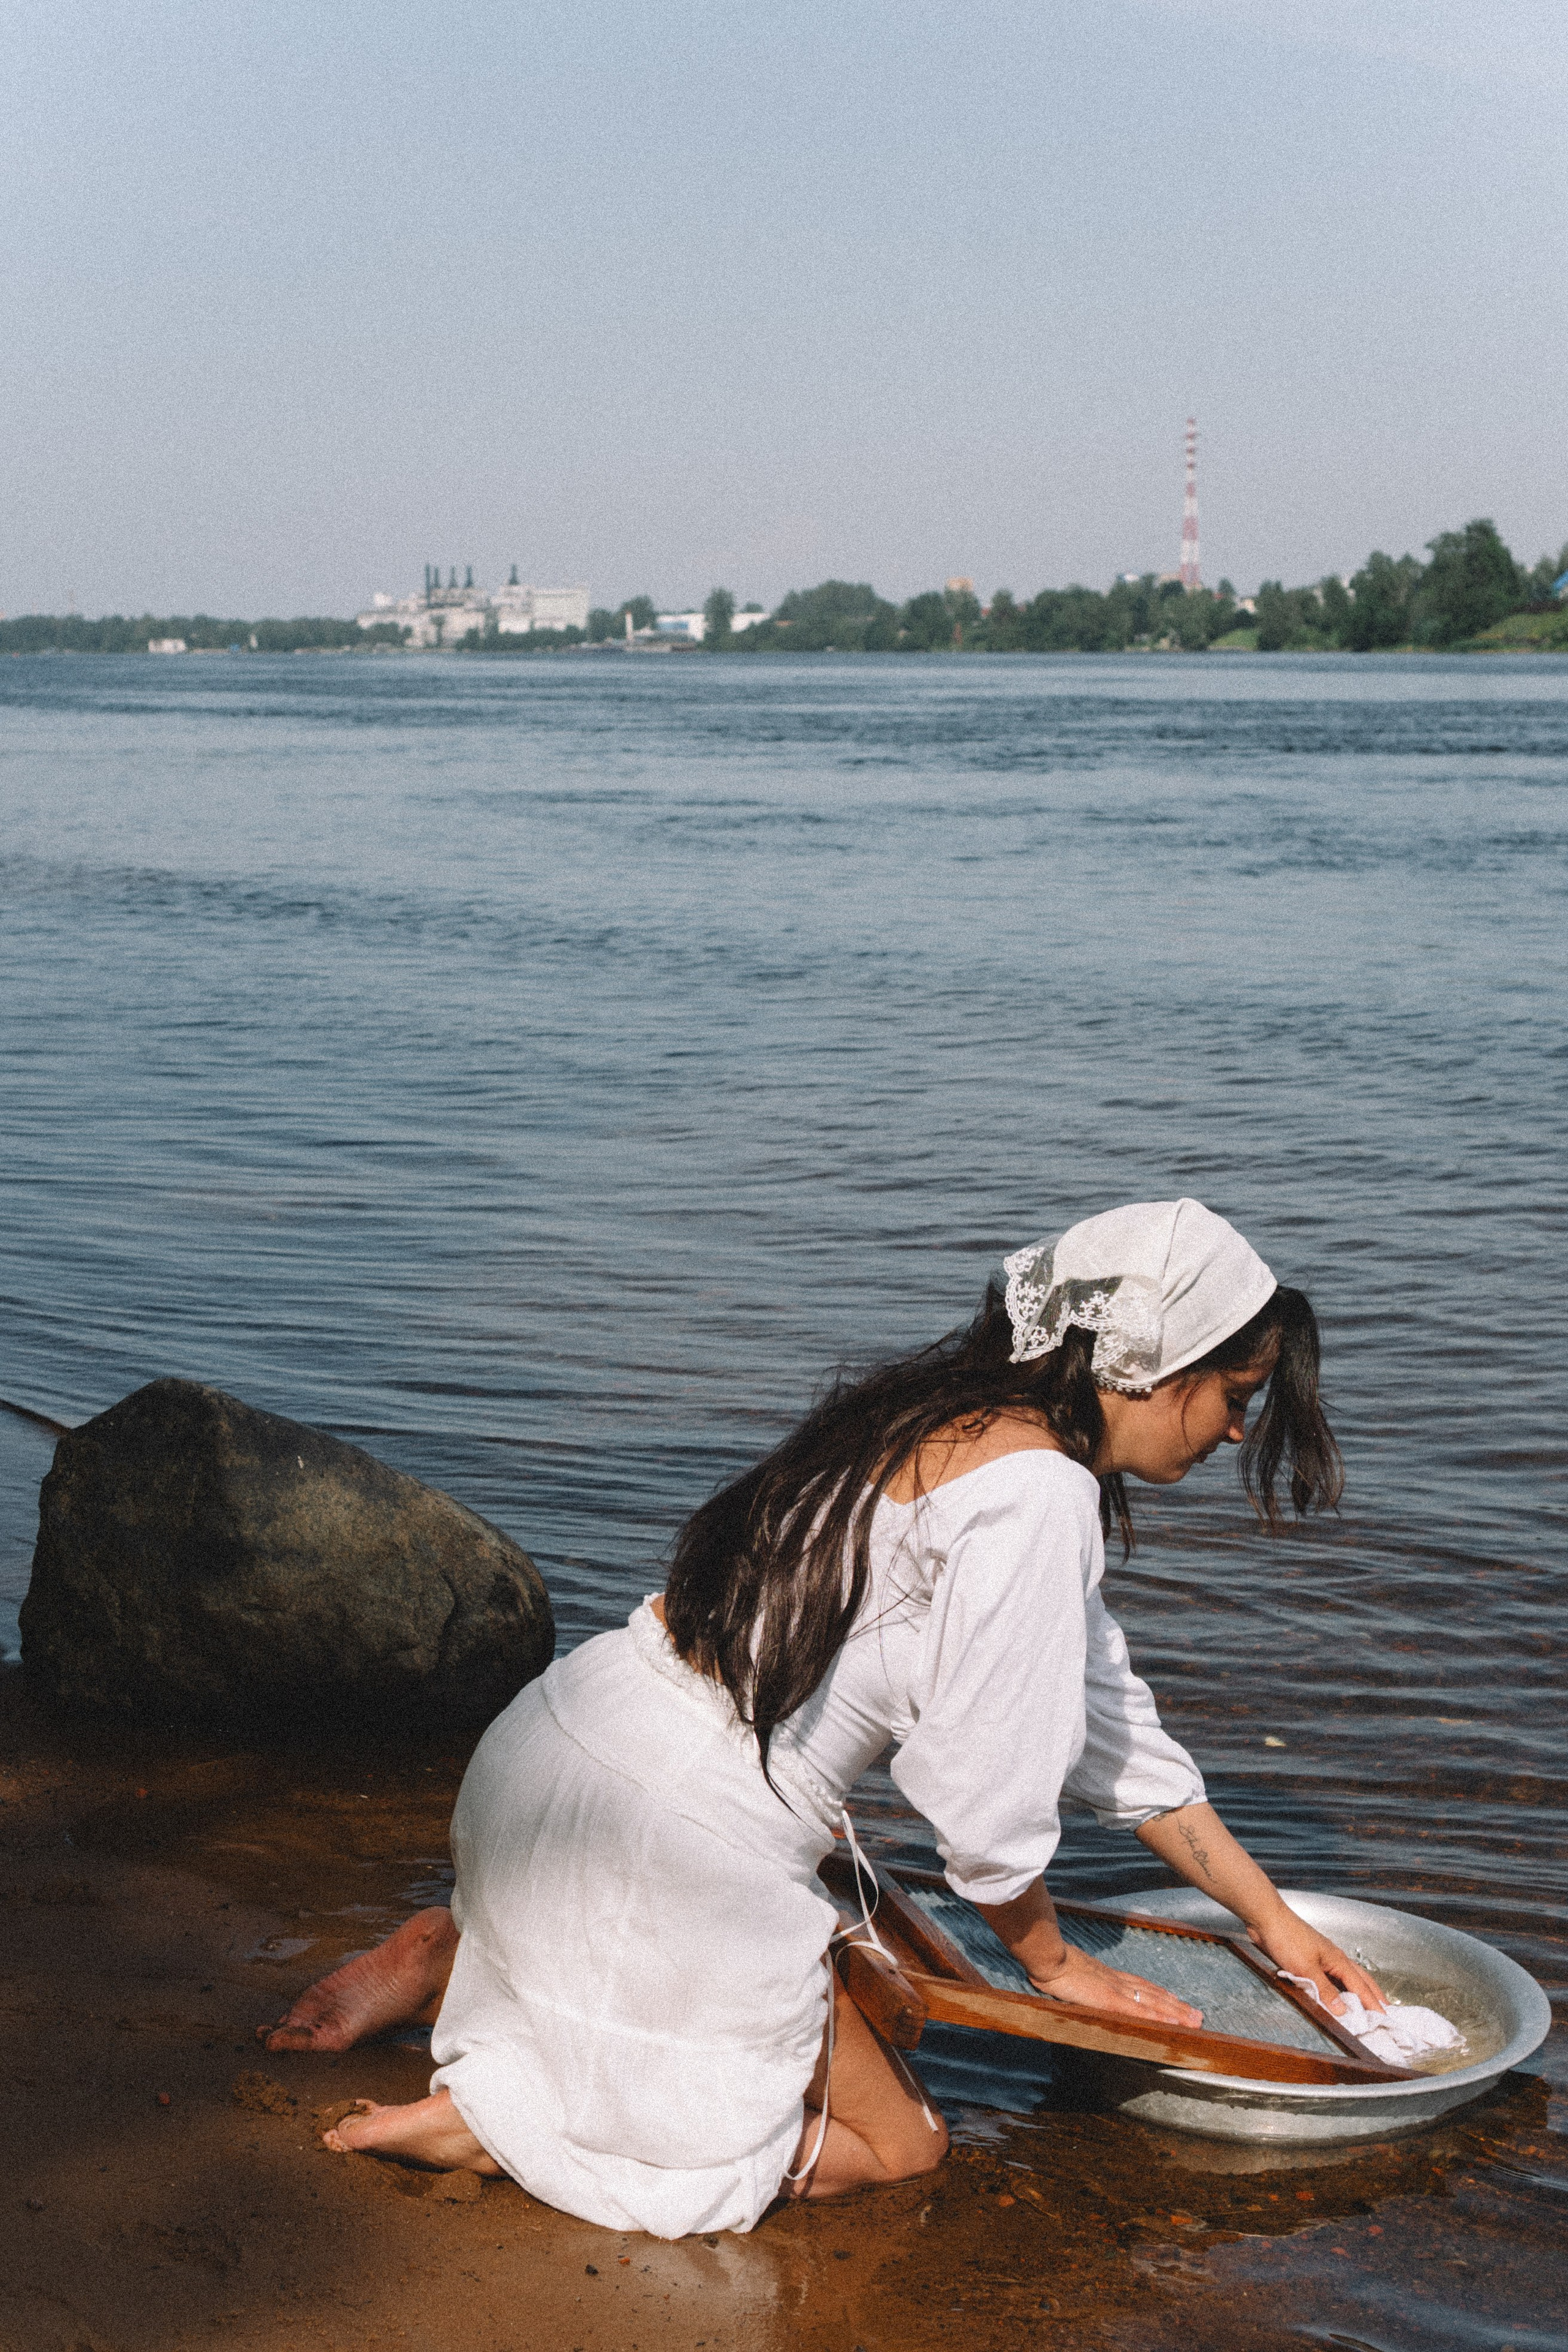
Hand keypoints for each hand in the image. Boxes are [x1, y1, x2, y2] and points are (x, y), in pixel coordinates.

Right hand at [1028, 1941, 1201, 2027]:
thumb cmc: (1052, 1964)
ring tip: (1194, 2021)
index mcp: (1108, 1977)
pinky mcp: (1110, 1999)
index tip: (1177, 2002)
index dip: (1160, 1995)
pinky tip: (1171, 2024)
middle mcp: (1117, 1981)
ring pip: (1153, 2002)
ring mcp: (1115, 1990)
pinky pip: (1139, 2011)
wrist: (1047, 1957)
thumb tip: (1080, 1986)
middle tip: (1197, 2016)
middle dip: (1176, 2007)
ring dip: (1175, 2013)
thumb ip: (1080, 1980)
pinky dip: (1157, 2018)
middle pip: (1153, 1995)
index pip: (1141, 1987)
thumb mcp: (1070, 1973)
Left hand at [1246, 1904, 1385, 2014]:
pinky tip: (1336, 1993)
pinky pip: (1332, 1977)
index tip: (1385, 2017)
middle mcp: (1335, 1958)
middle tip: (1385, 2010)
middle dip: (1373, 1995)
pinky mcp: (1310, 1959)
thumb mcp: (1306, 1968)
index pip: (1361, 1987)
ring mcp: (1323, 1957)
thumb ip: (1325, 1990)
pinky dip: (1340, 1987)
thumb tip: (1343, 2011)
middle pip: (1360, 1979)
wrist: (1267, 1919)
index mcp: (1338, 1960)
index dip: (1373, 2003)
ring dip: (1358, 1991)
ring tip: (1366, 2003)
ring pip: (1347, 1977)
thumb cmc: (1287, 1938)